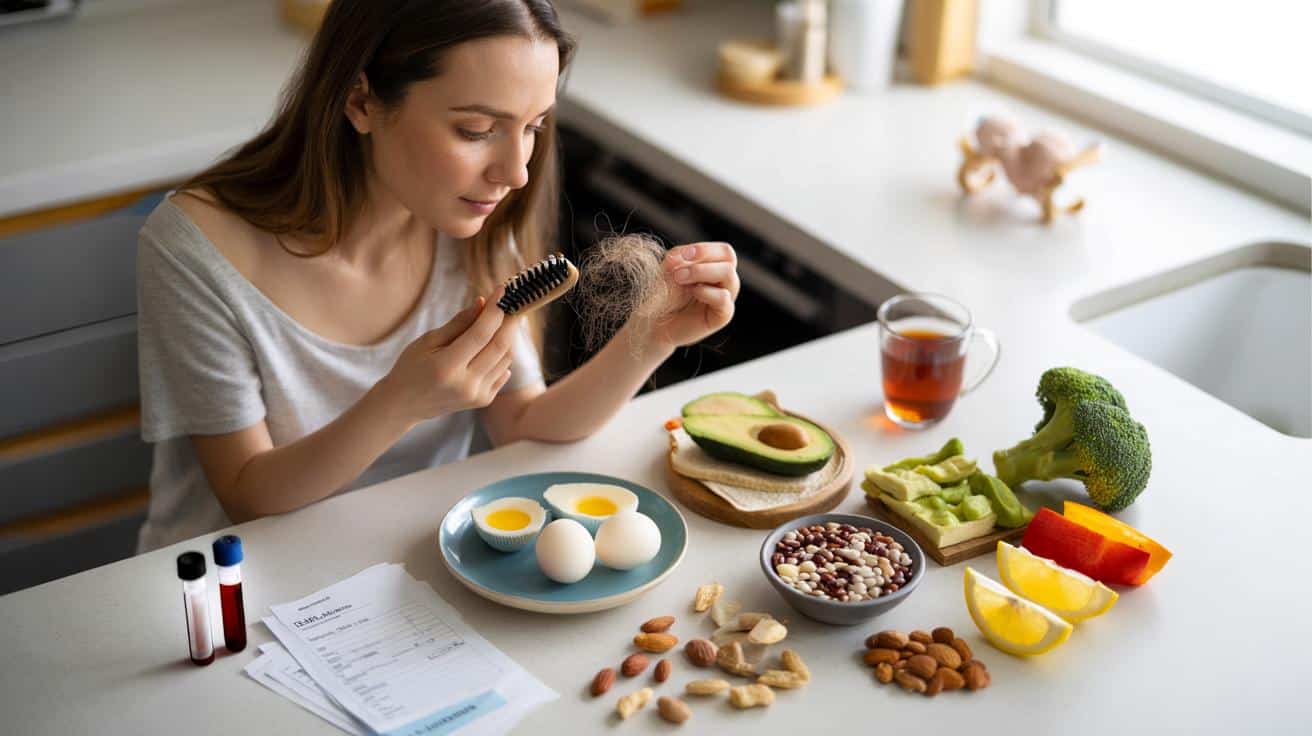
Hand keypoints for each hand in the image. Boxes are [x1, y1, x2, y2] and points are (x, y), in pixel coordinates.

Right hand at [378, 290, 520, 423]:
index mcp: (447, 367)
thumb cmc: (412, 366)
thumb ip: (458, 323)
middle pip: (499, 346)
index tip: (502, 290)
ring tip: (500, 321)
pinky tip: (492, 345)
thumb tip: (483, 303)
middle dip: (509, 320)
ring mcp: (476, 395)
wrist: (405, 404)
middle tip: (513, 302)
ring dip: (507, 336)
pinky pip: (503, 371)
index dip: (494, 310)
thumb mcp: (428, 340)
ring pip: (505, 358)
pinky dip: (502, 354)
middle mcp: (465, 384)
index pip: (480, 334)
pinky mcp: (483, 400)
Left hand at [646, 242, 739, 349]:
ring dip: (701, 271)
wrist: (657, 322)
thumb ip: (679, 257)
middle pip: (729, 258)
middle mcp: (725, 281)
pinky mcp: (722, 316)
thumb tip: (685, 254)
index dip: (705, 249)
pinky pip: (723, 298)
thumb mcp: (669, 268)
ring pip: (728, 274)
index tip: (683, 255)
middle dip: (703, 257)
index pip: (724, 251)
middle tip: (678, 270)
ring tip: (679, 278)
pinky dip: (706, 291)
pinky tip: (692, 292)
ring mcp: (726, 298)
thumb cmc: (665, 293)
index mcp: (717, 267)